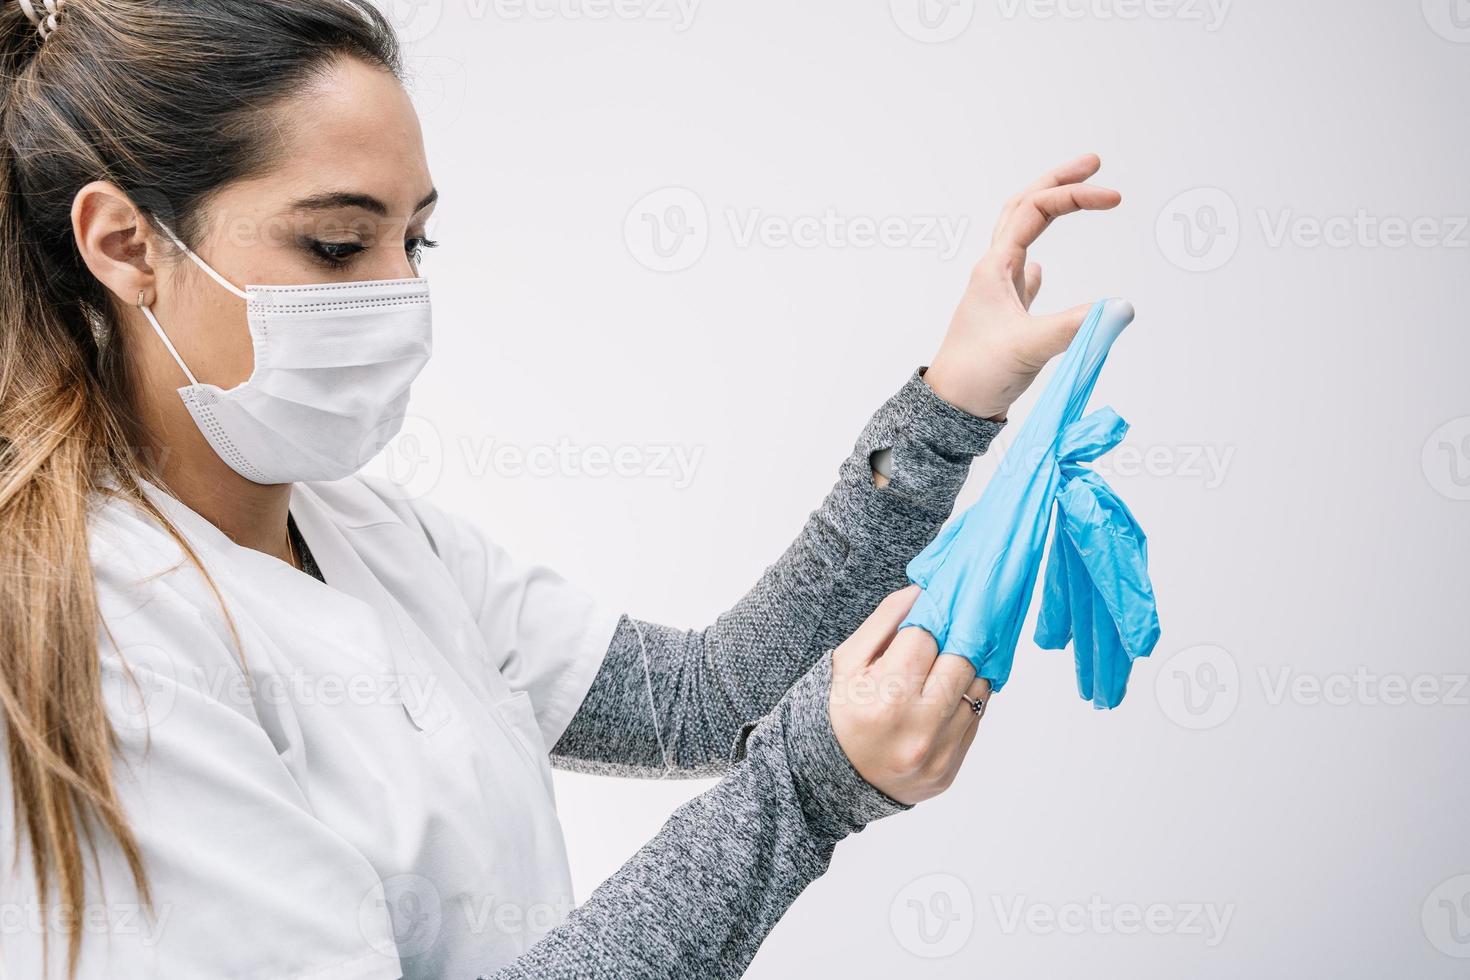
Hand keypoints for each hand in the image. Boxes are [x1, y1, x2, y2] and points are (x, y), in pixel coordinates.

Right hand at [829, 587, 990, 805]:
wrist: (829, 783)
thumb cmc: (837, 714)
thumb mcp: (847, 663)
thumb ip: (885, 621)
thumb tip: (924, 591)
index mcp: (886, 697)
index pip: (928, 635)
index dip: (934, 612)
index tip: (940, 599)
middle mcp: (918, 729)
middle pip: (963, 659)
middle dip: (961, 634)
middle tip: (960, 617)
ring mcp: (938, 754)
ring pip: (978, 689)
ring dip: (970, 665)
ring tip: (955, 652)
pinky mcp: (950, 771)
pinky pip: (976, 719)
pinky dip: (968, 696)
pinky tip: (952, 685)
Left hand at [924, 154, 1121, 421]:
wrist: (951, 409)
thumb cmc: (976, 375)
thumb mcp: (1029, 347)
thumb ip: (1077, 326)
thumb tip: (1123, 307)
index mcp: (994, 268)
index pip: (1035, 211)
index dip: (1075, 195)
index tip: (1115, 197)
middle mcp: (993, 273)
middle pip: (1023, 210)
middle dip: (1058, 182)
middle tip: (1094, 163)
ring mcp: (997, 294)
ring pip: (1021, 238)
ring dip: (1048, 213)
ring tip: (1076, 197)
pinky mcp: (1003, 319)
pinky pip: (1020, 280)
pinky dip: (1036, 265)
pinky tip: (1041, 270)